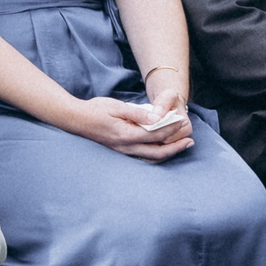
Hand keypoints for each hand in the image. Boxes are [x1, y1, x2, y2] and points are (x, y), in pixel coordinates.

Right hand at [67, 96, 192, 161]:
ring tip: (181, 147)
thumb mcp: (117, 107)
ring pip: (151, 158)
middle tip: (190, 142)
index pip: (155, 134)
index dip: (171, 129)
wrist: (76, 120)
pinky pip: (143, 157)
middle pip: (157, 153)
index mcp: (126, 135)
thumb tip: (157, 118)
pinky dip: (156, 155)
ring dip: (168, 153)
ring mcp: (123, 151)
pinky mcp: (121, 152)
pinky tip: (162, 150)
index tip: (183, 122)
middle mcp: (126, 147)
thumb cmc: (95, 110)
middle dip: (175, 148)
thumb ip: (137, 114)